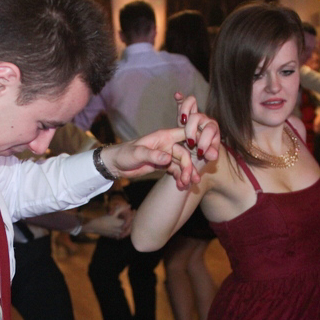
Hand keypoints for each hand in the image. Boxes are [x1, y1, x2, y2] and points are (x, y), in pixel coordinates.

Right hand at [83, 205, 131, 238]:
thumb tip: (130, 205)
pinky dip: (125, 230)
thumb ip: (122, 209)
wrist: (95, 227)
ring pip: (127, 231)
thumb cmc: (103, 219)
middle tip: (132, 214)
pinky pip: (123, 234)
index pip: (132, 220)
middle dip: (132, 220)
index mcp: (121, 224)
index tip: (133, 210)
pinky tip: (123, 226)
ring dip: (129, 226)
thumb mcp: (113, 213)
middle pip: (131, 226)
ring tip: (128, 221)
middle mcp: (121, 230)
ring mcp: (118, 235)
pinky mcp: (115, 237)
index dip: (134, 214)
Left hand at [101, 121, 219, 188]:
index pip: (185, 134)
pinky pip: (176, 170)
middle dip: (189, 167)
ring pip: (182, 164)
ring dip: (186, 174)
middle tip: (190, 180)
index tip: (205, 151)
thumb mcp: (137, 154)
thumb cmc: (123, 154)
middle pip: (186, 153)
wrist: (115, 164)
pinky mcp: (163, 165)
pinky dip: (180, 177)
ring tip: (187, 186)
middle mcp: (167, 144)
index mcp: (164, 136)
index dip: (197, 140)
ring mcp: (166, 155)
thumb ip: (153, 155)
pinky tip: (181, 186)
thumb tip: (168, 158)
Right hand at [175, 92, 220, 163]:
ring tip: (182, 121)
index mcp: (212, 130)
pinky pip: (182, 103)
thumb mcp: (206, 158)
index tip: (200, 152)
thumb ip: (210, 155)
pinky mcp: (184, 114)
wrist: (194, 157)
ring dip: (185, 110)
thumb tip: (213, 154)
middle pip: (198, 117)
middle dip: (192, 130)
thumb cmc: (201, 157)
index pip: (210, 130)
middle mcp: (204, 120)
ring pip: (191, 103)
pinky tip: (177, 95)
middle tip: (190, 143)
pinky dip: (180, 99)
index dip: (205, 141)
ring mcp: (193, 116)